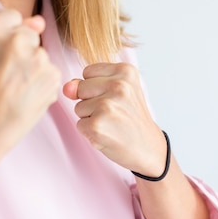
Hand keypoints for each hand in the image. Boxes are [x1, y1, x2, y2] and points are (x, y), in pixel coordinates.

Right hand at [0, 9, 60, 164]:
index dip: (6, 38)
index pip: (13, 17)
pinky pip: (51, 73)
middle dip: (23, 53)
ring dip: (34, 71)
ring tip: (13, 90)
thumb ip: (10, 31)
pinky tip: (26, 98)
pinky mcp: (51, 75)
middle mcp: (15, 39)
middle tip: (4, 77)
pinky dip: (43, 86)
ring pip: (41, 56)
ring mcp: (35, 57)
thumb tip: (40, 22)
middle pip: (30, 36)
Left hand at [63, 62, 166, 176]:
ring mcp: (107, 105)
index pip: (87, 72)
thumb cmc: (130, 118)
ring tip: (112, 123)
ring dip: (91, 118)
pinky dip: (90, 132)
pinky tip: (108, 134)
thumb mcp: (115, 92)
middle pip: (80, 88)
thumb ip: (87, 84)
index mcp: (125, 71)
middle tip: (114, 112)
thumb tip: (67, 88)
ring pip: (78, 107)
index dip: (96, 88)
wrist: (149, 147)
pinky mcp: (97, 125)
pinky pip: (79, 124)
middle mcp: (119, 85)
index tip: (116, 98)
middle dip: (90, 101)